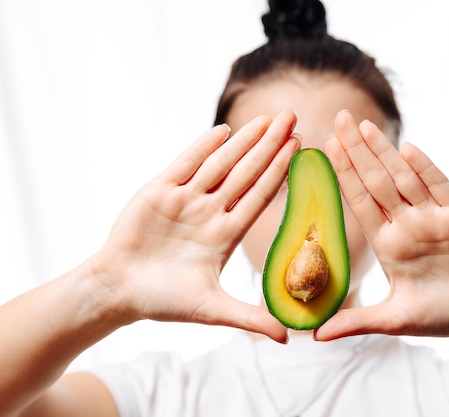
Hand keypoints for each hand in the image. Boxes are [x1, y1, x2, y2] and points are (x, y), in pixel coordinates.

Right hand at [91, 110, 299, 342]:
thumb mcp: (212, 309)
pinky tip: (224, 131)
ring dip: (245, 140)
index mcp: (226, 233)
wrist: (117, 291)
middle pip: (247, 172)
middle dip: (271, 145)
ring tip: (269, 118)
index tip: (301, 149)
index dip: (281, 171)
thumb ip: (250, 318)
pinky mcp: (159, 191)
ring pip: (221, 163)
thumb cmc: (163, 301)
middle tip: (293, 117)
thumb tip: (288, 339)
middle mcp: (210, 211)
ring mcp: (186, 199)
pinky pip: (185, 163)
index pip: (261, 195)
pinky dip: (203, 147)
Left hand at [315, 110, 448, 340]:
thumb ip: (355, 322)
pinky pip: (441, 187)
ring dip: (385, 152)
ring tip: (364, 126)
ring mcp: (433, 217)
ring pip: (404, 178)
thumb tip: (314, 336)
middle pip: (377, 181)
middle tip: (338, 119)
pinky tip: (408, 149)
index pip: (359, 202)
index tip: (325, 149)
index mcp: (387, 243)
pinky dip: (426, 168)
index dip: (343, 175)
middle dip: (357, 151)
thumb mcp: (394, 320)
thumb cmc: (439, 315)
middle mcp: (406, 224)